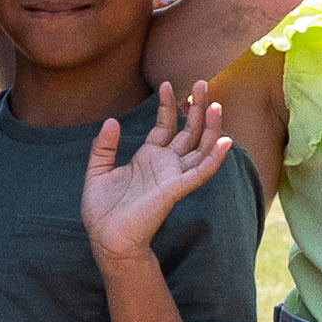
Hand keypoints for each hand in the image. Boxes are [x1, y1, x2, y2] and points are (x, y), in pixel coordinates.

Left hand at [78, 80, 232, 260]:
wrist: (106, 239)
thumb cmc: (103, 211)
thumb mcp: (97, 172)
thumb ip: (104, 147)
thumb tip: (111, 121)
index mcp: (148, 158)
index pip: (165, 125)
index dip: (168, 105)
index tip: (167, 84)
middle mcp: (165, 165)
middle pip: (188, 131)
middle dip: (195, 107)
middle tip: (202, 83)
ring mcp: (173, 176)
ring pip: (200, 147)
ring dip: (210, 126)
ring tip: (214, 103)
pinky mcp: (175, 190)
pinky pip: (200, 172)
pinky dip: (214, 158)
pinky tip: (225, 141)